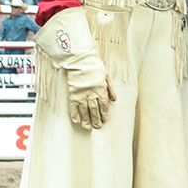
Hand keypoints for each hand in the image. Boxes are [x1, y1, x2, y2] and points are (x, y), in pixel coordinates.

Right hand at [34, 8, 116, 129]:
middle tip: (97, 127)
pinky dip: (75, 115)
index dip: (104, 114)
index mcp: (101, 89)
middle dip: (96, 120)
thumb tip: (114, 99)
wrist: (79, 59)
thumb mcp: (106, 75)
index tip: (104, 120)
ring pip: (84, 111)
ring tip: (88, 128)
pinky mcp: (72, 93)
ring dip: (86, 120)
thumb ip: (110, 88)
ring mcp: (81, 94)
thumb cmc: (94, 65)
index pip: (103, 105)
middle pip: (94, 110)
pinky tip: (76, 121)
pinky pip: (73, 107)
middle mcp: (91, 94)